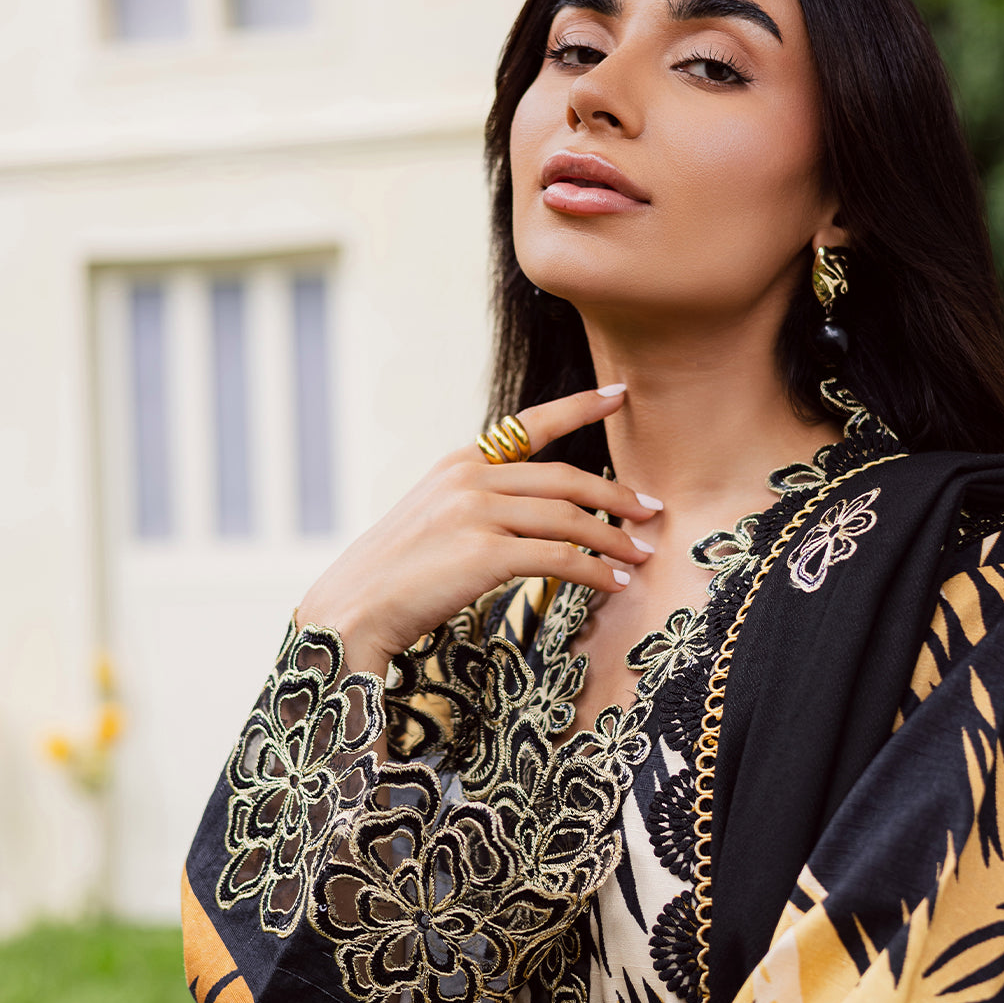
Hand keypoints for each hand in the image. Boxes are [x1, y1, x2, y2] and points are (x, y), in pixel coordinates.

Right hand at [295, 385, 659, 674]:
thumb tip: (532, 513)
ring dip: (614, 539)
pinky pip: (560, 558)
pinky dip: (596, 571)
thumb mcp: (431, 519)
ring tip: (642, 554)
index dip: (580, 406)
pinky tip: (615, 583)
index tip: (619, 392)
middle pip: (565, 479)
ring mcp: (476, 513)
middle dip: (617, 495)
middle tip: (652, 510)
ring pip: (569, 518)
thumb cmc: (394, 577)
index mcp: (459, 463)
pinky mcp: (485, 554)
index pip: (531, 424)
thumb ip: (477, 503)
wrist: (351, 610)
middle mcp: (470, 478)